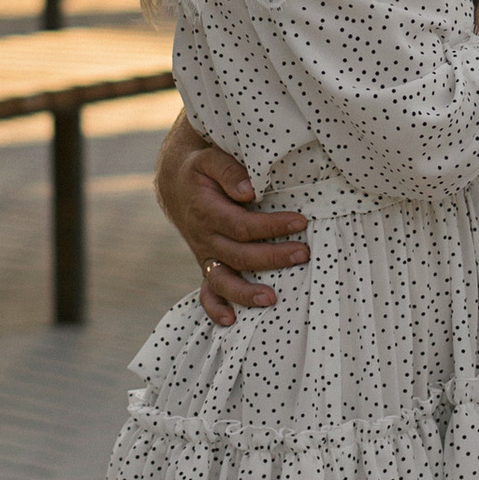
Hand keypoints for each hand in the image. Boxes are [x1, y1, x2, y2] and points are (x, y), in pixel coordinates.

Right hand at [155, 117, 307, 331]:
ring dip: (245, 293)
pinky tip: (231, 321)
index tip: (300, 221)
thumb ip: (229, 170)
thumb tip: (249, 192)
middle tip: (303, 253)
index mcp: (206, 211)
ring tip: (272, 299)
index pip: (242, 225)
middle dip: (272, 257)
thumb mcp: (210, 158)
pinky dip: (215, 307)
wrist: (175, 182)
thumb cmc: (201, 169)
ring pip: (222, 280)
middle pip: (239, 255)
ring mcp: (205, 254)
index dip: (271, 226)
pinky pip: (207, 290)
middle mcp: (204, 237)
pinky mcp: (207, 263)